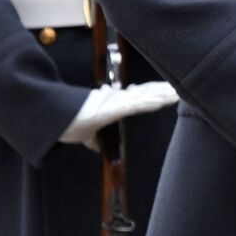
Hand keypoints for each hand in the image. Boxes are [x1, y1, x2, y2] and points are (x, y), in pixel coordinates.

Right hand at [59, 81, 178, 149]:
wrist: (55, 121)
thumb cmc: (69, 123)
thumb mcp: (86, 134)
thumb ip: (94, 139)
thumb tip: (96, 147)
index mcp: (114, 104)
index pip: (139, 97)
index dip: (154, 94)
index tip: (167, 93)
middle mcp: (118, 99)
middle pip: (146, 93)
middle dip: (163, 91)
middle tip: (179, 88)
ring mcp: (118, 102)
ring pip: (146, 96)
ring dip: (163, 95)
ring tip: (178, 93)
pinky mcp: (115, 107)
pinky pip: (137, 104)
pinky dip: (151, 102)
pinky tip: (164, 101)